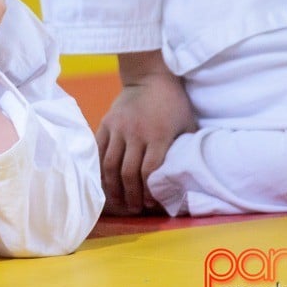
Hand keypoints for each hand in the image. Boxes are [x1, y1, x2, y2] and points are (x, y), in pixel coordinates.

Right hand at [96, 52, 196, 214]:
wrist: (149, 77)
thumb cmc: (174, 103)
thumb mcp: (187, 125)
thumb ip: (185, 149)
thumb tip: (188, 176)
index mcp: (158, 135)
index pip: (149, 170)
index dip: (149, 191)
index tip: (151, 204)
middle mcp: (136, 133)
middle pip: (128, 172)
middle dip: (130, 195)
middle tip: (134, 209)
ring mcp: (118, 128)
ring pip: (110, 165)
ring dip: (113, 187)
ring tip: (117, 202)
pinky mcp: (105, 124)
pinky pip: (99, 151)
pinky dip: (99, 169)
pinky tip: (103, 182)